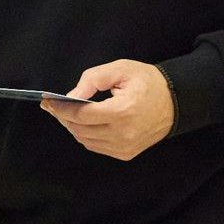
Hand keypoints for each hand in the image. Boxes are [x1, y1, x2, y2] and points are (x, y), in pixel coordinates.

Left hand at [43, 60, 175, 161]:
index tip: (47, 101)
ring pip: (85, 140)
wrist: (176, 102)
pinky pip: (96, 146)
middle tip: (53, 106)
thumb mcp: (121, 69)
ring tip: (67, 113)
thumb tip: (71, 96)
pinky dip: (86, 135)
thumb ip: (93, 79)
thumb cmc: (149, 82)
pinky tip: (83, 123)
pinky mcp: (126, 154)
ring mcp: (125, 147)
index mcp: (123, 111)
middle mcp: (123, 134)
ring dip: (73, 127)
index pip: (81, 115)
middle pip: (80, 129)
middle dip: (63, 117)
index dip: (61, 108)